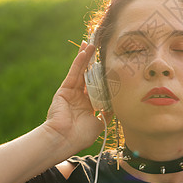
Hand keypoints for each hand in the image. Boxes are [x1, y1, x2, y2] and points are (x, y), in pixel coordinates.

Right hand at [43, 41, 110, 155]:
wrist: (63, 140)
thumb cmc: (81, 135)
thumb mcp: (100, 123)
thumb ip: (108, 111)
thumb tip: (118, 101)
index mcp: (89, 106)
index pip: (99, 87)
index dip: (105, 77)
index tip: (113, 67)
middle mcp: (81, 97)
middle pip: (90, 76)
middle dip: (96, 63)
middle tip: (102, 49)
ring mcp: (72, 92)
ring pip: (82, 71)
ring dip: (87, 57)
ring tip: (92, 43)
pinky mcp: (65, 89)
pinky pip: (74, 72)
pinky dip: (79, 61)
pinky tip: (84, 51)